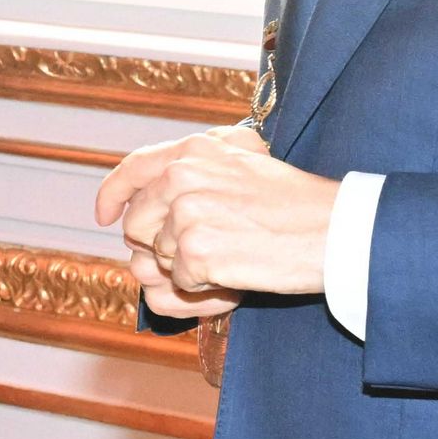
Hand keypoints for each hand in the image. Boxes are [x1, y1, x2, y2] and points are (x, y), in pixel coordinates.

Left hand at [95, 125, 336, 304]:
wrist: (334, 230)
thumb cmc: (295, 201)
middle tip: (208, 246)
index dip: (111, 195)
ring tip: (231, 254)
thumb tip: (154, 183)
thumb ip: (197, 165)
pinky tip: (237, 271)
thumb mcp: (244, 159)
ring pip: (158, 259)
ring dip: (187, 267)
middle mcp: (181, 177)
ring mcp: (185, 215)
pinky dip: (205, 287)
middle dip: (161, 245)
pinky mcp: (195, 253)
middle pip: (135, 226)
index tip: (103, 215)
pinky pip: (180, 282)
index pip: (132, 169)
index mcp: (192, 151)